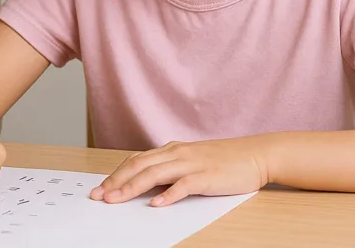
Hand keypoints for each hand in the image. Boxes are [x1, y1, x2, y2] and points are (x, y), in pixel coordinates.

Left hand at [89, 138, 269, 206]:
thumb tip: (145, 186)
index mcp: (171, 150)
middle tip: (99, 196)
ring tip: (116, 199)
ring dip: (132, 187)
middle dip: (116, 181)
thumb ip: (169, 170)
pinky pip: (184, 185)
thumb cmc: (223, 161)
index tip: (99, 188)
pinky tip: (156, 204)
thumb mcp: (191, 161)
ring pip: (155, 174)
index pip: (136, 160)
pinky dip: (168, 195)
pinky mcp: (207, 176)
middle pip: (139, 166)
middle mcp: (177, 153)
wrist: (255, 155)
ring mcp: (191, 164)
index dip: (115, 174)